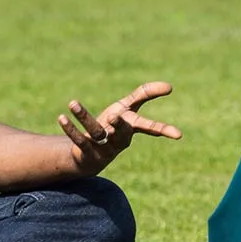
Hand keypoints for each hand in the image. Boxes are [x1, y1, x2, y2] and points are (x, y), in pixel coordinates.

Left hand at [58, 81, 179, 174]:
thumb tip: (170, 86)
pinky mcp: (85, 151)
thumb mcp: (128, 108)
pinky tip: (61, 117)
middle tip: (113, 116)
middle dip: (118, 125)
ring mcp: (102, 147)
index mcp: (131, 129)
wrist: (90, 156)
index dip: (163, 130)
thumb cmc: (113, 127)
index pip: (149, 128)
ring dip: (83, 117)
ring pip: (94, 132)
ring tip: (72, 103)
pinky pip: (78, 139)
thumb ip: (145, 94)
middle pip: (121, 132)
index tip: (178, 134)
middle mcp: (118, 140)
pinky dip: (70, 128)